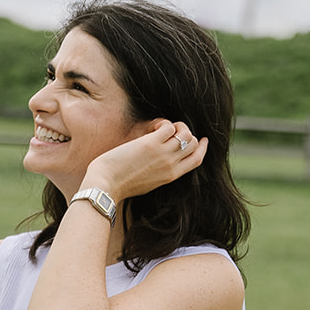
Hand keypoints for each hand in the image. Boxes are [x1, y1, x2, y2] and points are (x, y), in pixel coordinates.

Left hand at [84, 119, 206, 199]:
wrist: (106, 186)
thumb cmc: (121, 184)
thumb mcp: (149, 183)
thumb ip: (161, 172)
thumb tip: (163, 159)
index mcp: (172, 176)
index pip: (197, 160)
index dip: (202, 147)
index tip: (202, 139)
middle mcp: (171, 165)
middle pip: (193, 144)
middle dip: (187, 134)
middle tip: (173, 130)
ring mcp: (163, 154)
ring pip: (185, 133)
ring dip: (177, 125)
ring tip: (161, 127)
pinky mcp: (151, 144)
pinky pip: (169, 126)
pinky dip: (163, 122)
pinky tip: (151, 126)